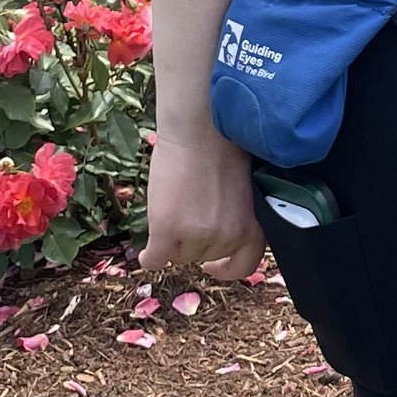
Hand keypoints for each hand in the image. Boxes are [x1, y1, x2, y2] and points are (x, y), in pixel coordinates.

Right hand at [140, 125, 265, 283]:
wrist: (201, 129)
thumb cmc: (221, 150)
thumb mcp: (240, 194)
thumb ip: (232, 219)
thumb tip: (213, 238)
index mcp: (250, 228)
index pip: (243, 266)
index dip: (224, 268)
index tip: (211, 266)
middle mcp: (227, 237)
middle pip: (200, 256)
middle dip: (192, 239)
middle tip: (185, 210)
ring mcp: (196, 235)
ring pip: (177, 255)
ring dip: (171, 240)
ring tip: (171, 208)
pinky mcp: (167, 230)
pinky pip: (156, 258)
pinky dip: (150, 258)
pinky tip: (146, 253)